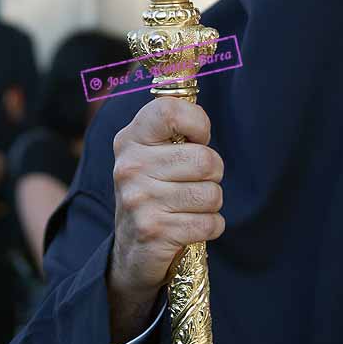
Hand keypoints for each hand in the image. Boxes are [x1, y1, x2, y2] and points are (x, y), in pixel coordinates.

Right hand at [108, 97, 224, 343]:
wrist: (130, 252)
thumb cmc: (153, 192)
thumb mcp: (151, 153)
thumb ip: (172, 126)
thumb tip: (196, 91)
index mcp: (130, 138)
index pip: (170, 110)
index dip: (198, 123)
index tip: (197, 140)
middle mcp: (129, 166)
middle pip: (206, 159)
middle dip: (213, 174)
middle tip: (195, 182)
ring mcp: (139, 199)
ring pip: (212, 194)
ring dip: (211, 204)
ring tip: (189, 206)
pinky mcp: (153, 231)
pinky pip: (210, 223)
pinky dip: (211, 227)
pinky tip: (191, 227)